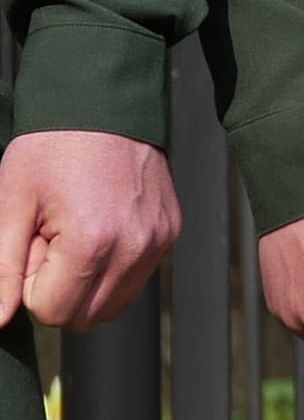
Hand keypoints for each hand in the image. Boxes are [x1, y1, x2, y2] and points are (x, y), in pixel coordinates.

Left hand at [1, 131, 180, 329]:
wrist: (105, 103)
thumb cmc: (52, 148)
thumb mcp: (12, 206)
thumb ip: (2, 271)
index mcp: (94, 243)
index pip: (51, 311)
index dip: (31, 282)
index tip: (34, 241)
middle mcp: (136, 247)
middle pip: (84, 317)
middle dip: (60, 288)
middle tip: (52, 239)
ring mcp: (160, 240)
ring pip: (113, 304)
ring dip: (87, 282)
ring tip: (77, 234)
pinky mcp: (171, 231)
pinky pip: (137, 277)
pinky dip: (113, 266)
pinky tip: (102, 226)